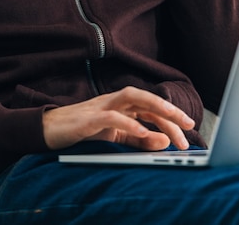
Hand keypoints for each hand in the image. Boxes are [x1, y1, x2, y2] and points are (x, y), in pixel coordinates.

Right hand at [42, 86, 194, 150]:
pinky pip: (111, 117)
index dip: (171, 116)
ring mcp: (101, 106)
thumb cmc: (82, 131)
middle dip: (169, 110)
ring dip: (154, 107)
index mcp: (121, 105)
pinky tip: (141, 131)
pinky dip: (127, 123)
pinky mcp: (88, 118)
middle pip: (146, 98)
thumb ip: (139, 140)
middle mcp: (114, 101)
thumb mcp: (115, 138)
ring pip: (131, 97)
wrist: (49, 131)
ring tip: (171, 121)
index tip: (189, 128)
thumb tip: (165, 141)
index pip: (150, 107)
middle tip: (189, 125)